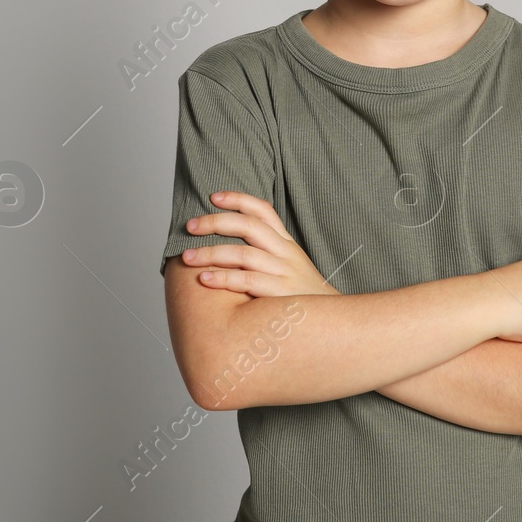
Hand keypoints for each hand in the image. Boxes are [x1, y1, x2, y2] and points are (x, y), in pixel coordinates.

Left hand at [178, 191, 340, 297]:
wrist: (333, 324)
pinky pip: (248, 281)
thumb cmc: (301, 296)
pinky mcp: (281, 295)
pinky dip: (223, 279)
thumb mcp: (290, 266)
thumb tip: (226, 243)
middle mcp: (286, 253)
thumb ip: (266, 252)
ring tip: (187, 257)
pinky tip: (205, 279)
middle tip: (190, 227)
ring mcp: (284, 273)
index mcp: (286, 243)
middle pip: (248, 226)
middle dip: (215, 223)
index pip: (263, 210)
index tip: (213, 197)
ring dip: (211, 253)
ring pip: (243, 254)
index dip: (238, 199)